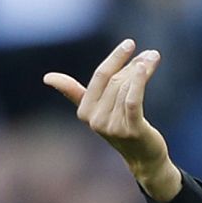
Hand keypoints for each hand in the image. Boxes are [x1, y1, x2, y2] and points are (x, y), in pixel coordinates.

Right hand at [44, 39, 181, 200]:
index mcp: (85, 112)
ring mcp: (112, 126)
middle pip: (116, 81)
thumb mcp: (98, 110)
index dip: (114, 59)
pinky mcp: (131, 130)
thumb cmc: (121, 128)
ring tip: (154, 59)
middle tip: (151, 54)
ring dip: (143, 70)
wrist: (143, 158)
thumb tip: (47, 77)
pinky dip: (139, 81)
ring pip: (127, 88)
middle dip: (133, 65)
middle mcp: (96, 120)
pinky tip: (146, 66)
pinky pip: (132, 99)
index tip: (129, 44)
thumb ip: (75, 92)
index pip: (100, 77)